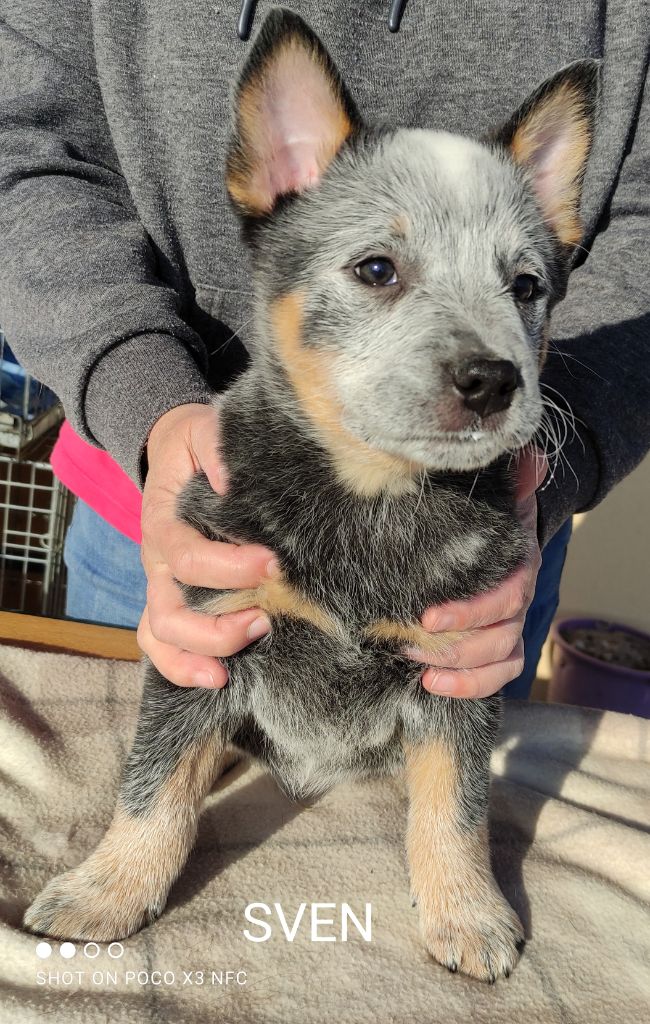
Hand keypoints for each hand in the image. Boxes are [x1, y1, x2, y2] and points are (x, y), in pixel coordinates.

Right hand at [137, 403, 275, 687]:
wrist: (177, 451)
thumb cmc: (196, 445)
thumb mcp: (204, 430)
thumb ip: (218, 448)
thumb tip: (236, 480)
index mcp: (163, 520)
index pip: (186, 556)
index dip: (228, 568)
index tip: (273, 565)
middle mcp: (157, 560)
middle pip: (168, 611)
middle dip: (217, 626)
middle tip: (266, 619)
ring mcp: (161, 584)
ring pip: (161, 635)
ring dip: (198, 654)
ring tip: (235, 667)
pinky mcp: (172, 598)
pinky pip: (161, 644)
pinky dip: (182, 668)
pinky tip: (219, 679)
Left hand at [407, 449, 547, 697]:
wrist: (493, 535)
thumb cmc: (486, 517)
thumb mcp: (495, 494)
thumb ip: (512, 478)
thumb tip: (530, 457)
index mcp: (519, 567)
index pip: (505, 597)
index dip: (470, 612)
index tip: (428, 617)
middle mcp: (518, 602)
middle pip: (500, 637)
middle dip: (456, 646)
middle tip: (407, 641)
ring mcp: (509, 628)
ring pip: (500, 660)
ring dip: (458, 669)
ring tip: (416, 667)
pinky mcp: (496, 649)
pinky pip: (497, 677)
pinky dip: (468, 687)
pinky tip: (430, 685)